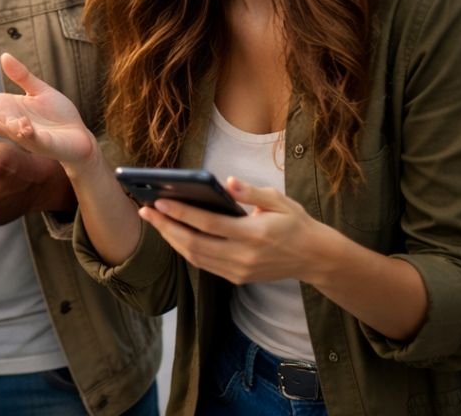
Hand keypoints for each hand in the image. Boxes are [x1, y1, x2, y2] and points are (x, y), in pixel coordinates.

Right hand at [0, 53, 99, 171]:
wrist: (80, 137)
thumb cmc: (59, 117)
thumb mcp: (38, 90)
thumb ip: (21, 75)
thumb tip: (4, 56)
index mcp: (7, 107)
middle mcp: (9, 121)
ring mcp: (23, 133)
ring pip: (1, 127)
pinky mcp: (41, 142)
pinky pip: (30, 136)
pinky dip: (23, 130)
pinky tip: (17, 123)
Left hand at [139, 177, 330, 284]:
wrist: (315, 258)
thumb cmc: (295, 224)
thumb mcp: (279, 201)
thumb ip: (251, 193)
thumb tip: (227, 182)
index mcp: (255, 235)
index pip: (209, 224)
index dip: (181, 213)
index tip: (159, 201)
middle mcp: (244, 256)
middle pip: (194, 244)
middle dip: (166, 227)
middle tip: (145, 210)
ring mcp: (239, 270)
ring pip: (195, 257)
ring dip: (171, 239)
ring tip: (154, 220)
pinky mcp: (237, 278)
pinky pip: (204, 264)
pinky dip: (185, 249)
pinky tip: (173, 234)